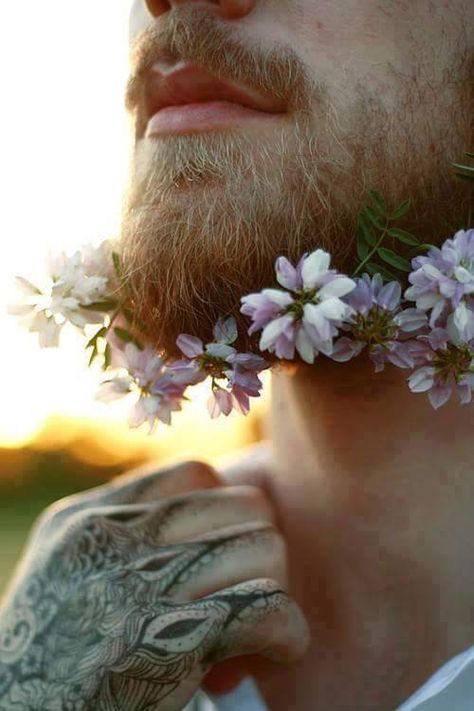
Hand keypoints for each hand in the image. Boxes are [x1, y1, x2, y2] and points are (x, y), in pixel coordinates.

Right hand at [0, 461, 308, 709]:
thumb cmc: (53, 665)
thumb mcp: (67, 579)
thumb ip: (124, 543)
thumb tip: (215, 531)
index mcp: (82, 519)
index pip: (195, 474)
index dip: (224, 515)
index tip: (218, 561)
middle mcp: (106, 539)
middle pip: (242, 506)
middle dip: (257, 552)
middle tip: (242, 599)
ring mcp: (133, 586)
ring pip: (263, 548)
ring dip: (274, 591)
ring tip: (255, 631)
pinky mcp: (165, 642)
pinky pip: (267, 607)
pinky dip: (287, 632)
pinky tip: (276, 651)